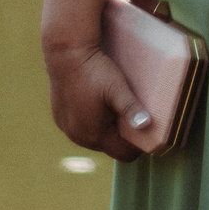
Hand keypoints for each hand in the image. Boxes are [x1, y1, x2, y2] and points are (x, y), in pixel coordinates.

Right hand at [46, 39, 151, 159]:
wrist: (65, 55)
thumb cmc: (94, 71)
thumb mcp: (117, 88)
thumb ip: (131, 108)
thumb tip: (146, 125)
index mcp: (95, 135)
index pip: (124, 154)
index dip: (138, 145)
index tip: (147, 128)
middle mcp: (79, 137)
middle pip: (110, 146)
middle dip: (123, 135)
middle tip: (132, 112)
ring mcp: (68, 129)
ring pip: (95, 137)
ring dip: (107, 127)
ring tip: (115, 106)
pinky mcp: (61, 119)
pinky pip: (81, 127)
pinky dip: (92, 120)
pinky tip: (97, 103)